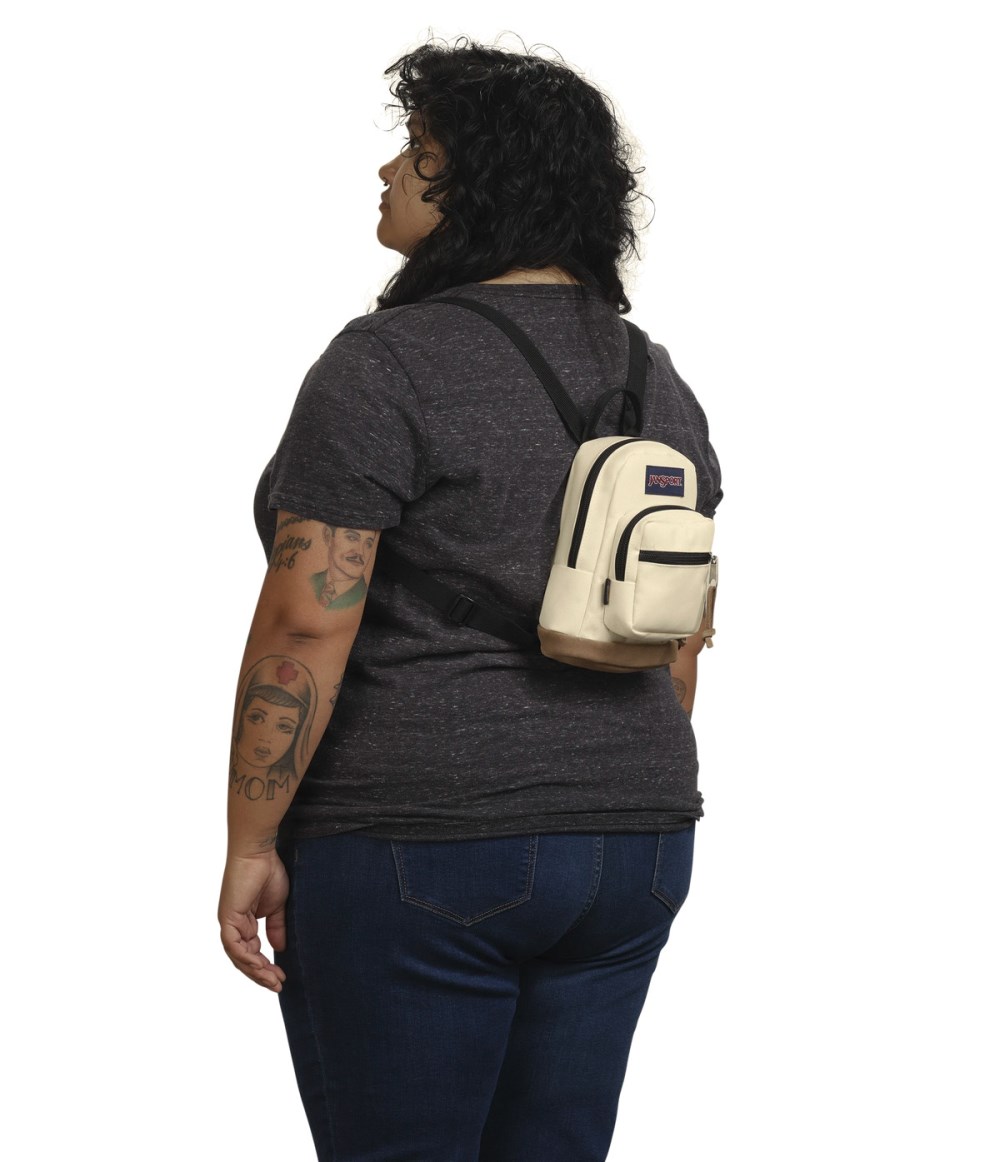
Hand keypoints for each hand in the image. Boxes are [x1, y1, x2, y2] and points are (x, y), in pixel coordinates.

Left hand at [218, 849, 288, 991]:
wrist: (258, 852)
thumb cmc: (268, 871)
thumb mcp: (278, 906)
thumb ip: (276, 927)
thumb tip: (279, 948)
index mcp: (244, 922)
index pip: (251, 952)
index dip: (265, 967)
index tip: (281, 977)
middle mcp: (234, 925)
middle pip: (243, 959)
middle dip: (261, 974)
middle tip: (277, 985)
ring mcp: (229, 922)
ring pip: (238, 956)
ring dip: (255, 971)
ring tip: (273, 980)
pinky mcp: (228, 918)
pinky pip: (234, 946)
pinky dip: (246, 958)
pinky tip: (261, 967)